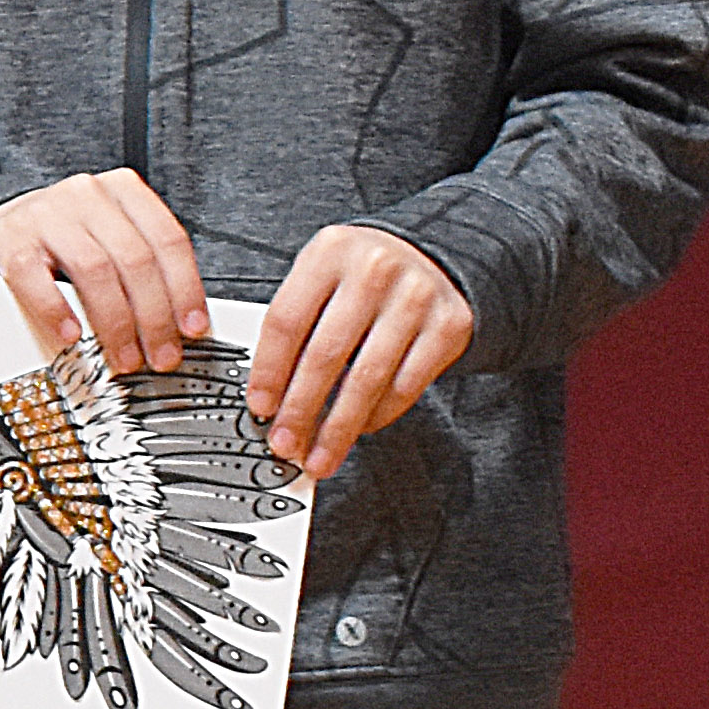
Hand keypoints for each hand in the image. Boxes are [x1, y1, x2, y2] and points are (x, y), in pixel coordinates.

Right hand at [0, 168, 206, 374]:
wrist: (0, 224)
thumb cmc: (65, 239)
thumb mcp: (110, 237)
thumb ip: (142, 267)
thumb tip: (178, 322)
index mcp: (123, 190)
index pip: (168, 240)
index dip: (185, 289)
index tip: (191, 328)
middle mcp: (87, 195)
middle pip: (135, 259)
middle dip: (153, 317)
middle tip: (159, 355)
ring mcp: (46, 214)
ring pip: (94, 270)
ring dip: (114, 323)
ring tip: (123, 356)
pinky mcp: (9, 238)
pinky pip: (34, 278)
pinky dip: (56, 311)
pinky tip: (71, 335)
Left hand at [245, 222, 470, 477]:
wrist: (431, 257)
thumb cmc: (360, 276)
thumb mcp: (321, 276)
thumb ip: (295, 324)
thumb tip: (268, 398)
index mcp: (330, 252)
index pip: (286, 321)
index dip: (268, 372)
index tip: (259, 408)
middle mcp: (375, 269)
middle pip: (325, 354)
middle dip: (300, 409)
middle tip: (284, 444)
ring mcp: (416, 297)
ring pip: (367, 378)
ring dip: (338, 427)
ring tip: (319, 456)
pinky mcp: (449, 325)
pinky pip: (405, 385)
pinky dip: (378, 416)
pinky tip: (359, 430)